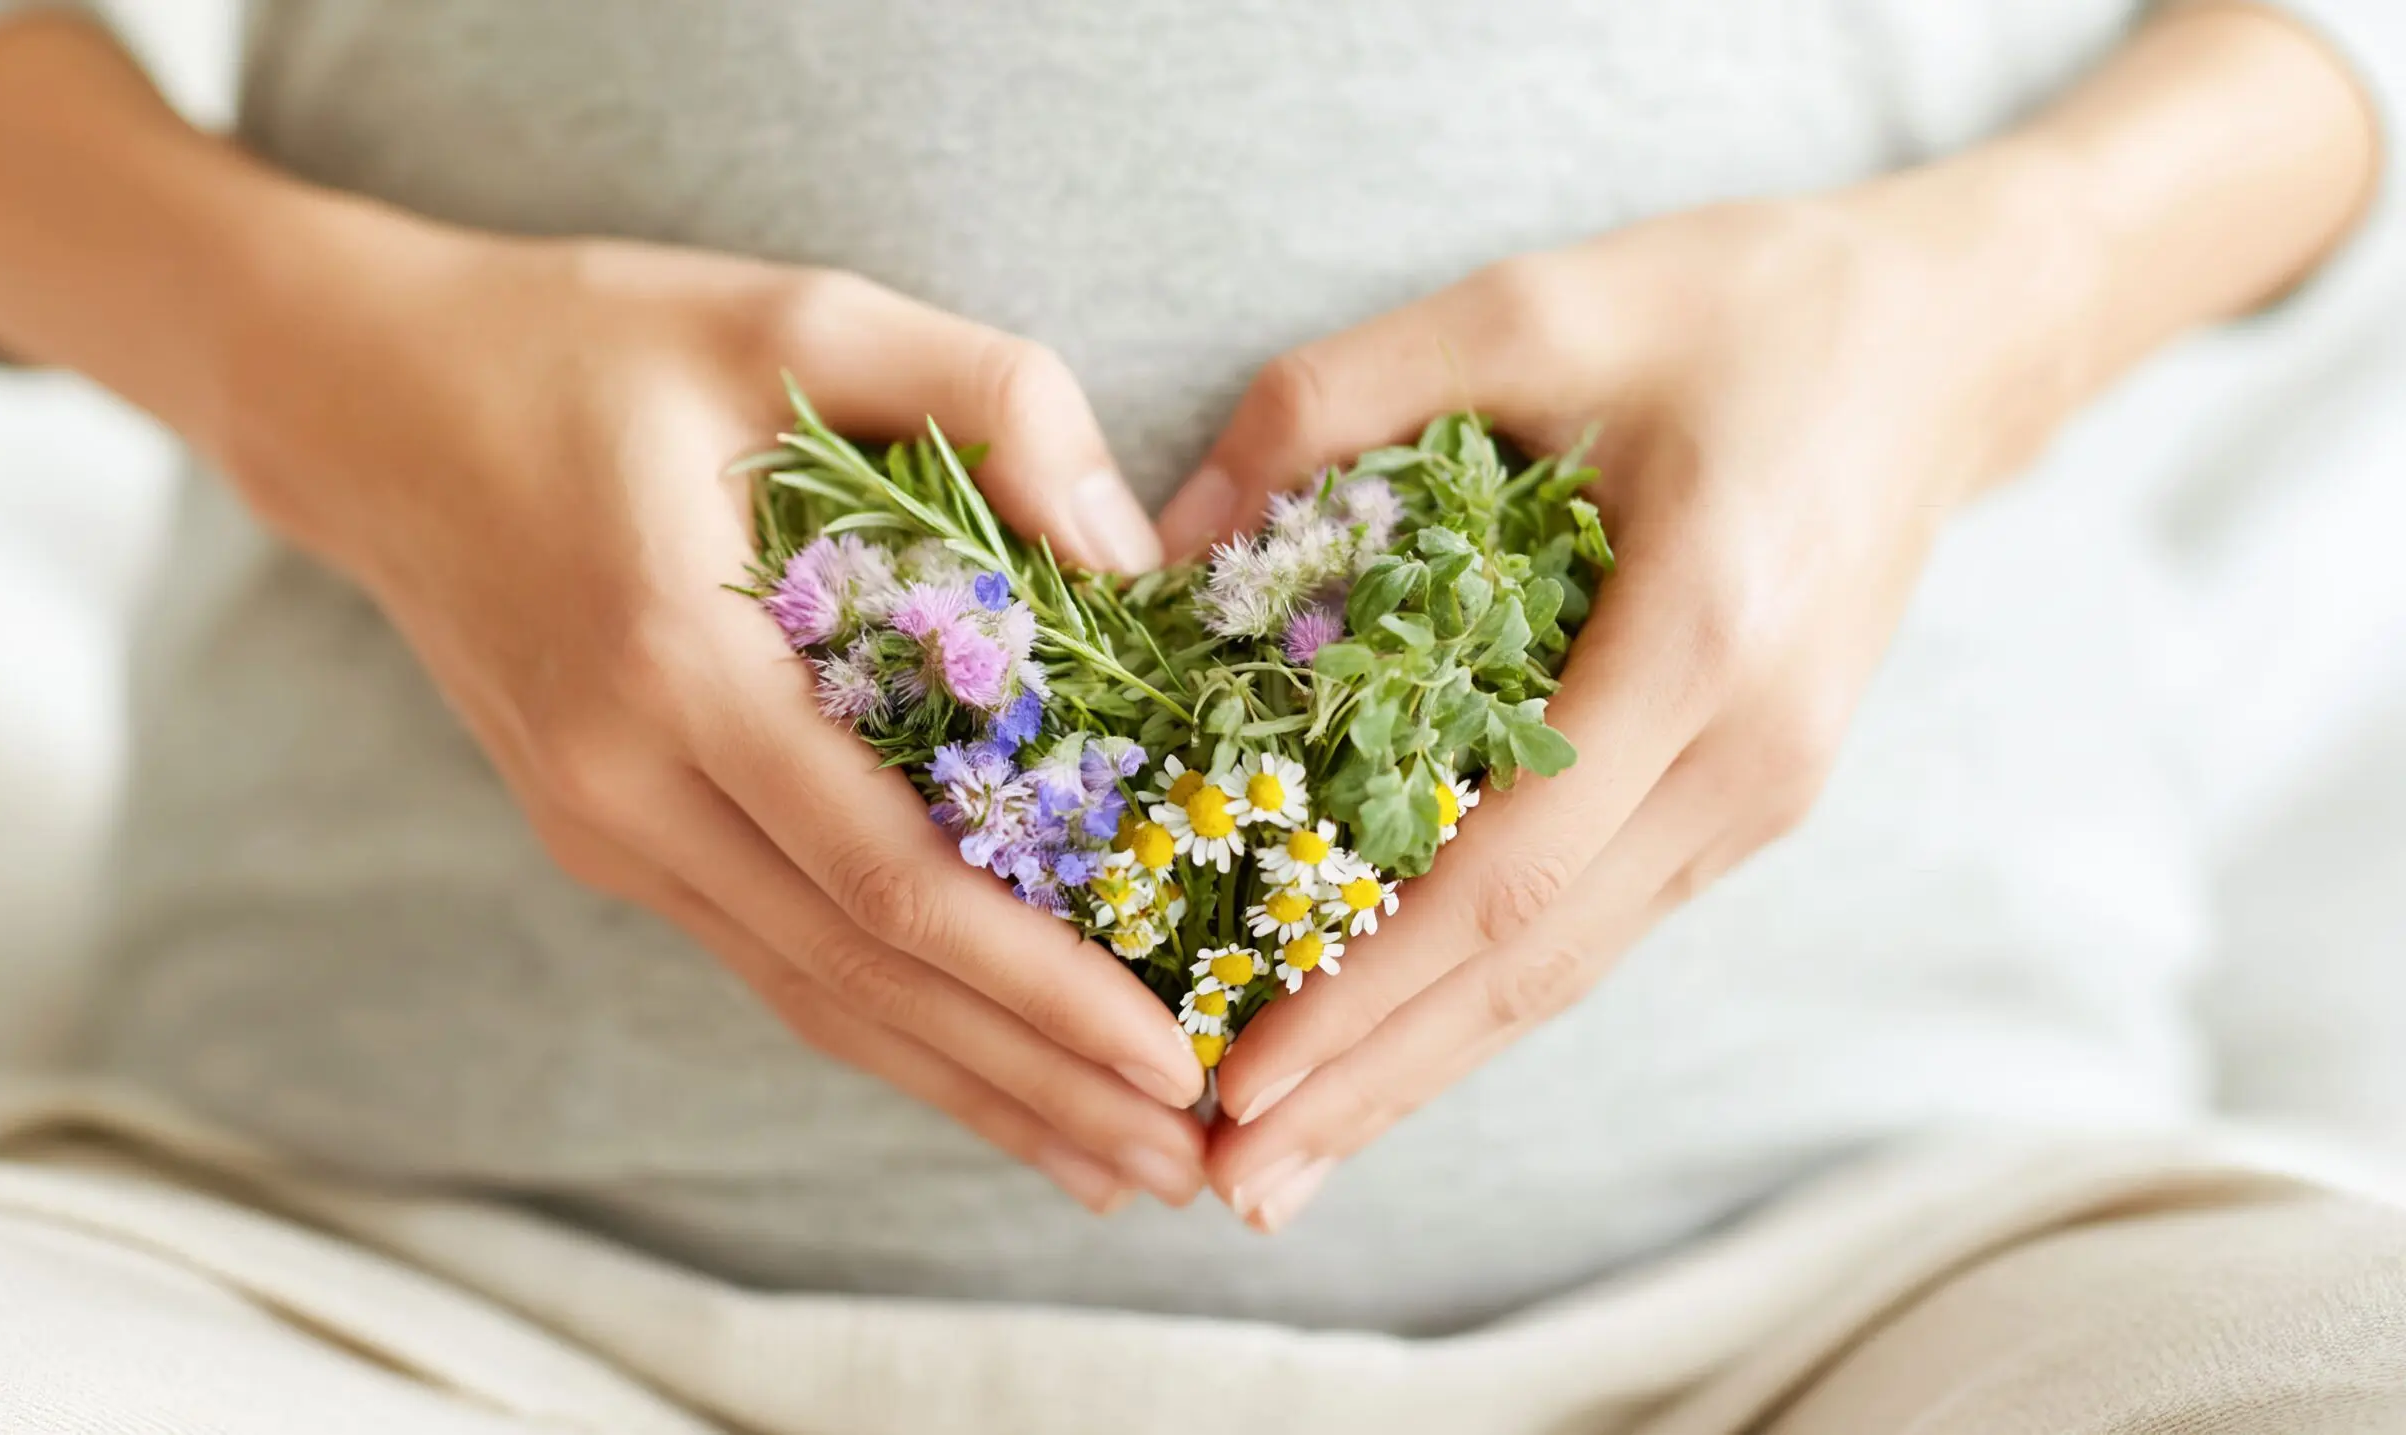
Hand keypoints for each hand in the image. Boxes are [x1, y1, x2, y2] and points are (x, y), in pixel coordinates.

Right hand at [213, 222, 1201, 1211]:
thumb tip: (1137, 560)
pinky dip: (887, 1027)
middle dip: (1031, 1083)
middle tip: (1185, 1167)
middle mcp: (627, 785)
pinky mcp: (604, 834)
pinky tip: (977, 1072)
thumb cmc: (591, 342)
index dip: (1035, 987)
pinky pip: (769, 954)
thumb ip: (990, 398)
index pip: (886, 879)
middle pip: (859, 981)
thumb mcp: (796, 314)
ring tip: (1110, 1163)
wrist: (364, 397)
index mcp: (676, 664)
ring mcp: (603, 827)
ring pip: (811, 997)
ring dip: (967, 1088)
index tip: (1167, 1057)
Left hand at [1163, 180, 2103, 1230]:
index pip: (1509, 873)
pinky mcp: (1747, 796)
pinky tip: (1398, 1048)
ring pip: (1569, 971)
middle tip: (1230, 1187)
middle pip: (1535, 968)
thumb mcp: (1529, 303)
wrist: (1944, 342)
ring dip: (1424, 1070)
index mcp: (1701, 645)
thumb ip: (1331, 402)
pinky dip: (1485, 999)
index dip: (1367, 989)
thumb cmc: (1740, 308)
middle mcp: (1746, 758)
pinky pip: (1596, 923)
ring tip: (1289, 1163)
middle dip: (1375, 1084)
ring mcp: (1761, 794)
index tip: (1240, 1072)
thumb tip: (1162, 541)